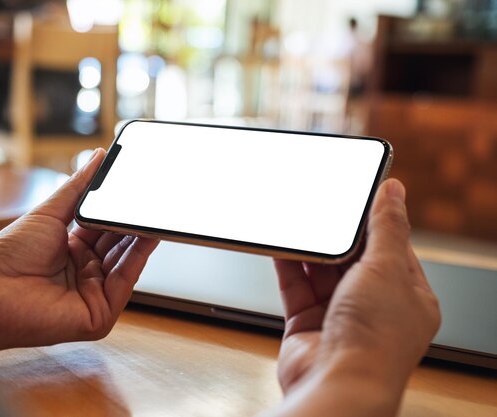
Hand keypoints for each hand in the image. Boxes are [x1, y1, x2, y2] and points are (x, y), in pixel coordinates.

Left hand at [0, 149, 158, 359]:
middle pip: (119, 245)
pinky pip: (124, 282)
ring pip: (126, 263)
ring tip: (155, 212)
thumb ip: (78, 186)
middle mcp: (85, 274)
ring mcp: (93, 295)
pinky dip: (138, 259)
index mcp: (72, 252)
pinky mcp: (99, 315)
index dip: (121, 211)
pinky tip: (147, 236)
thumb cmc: (7, 256)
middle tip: (151, 199)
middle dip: (134, 222)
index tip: (137, 190)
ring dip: (142, 238)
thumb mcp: (50, 213)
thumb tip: (98, 157)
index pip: (106, 229)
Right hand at [267, 179, 440, 416]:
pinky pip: (295, 286)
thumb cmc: (374, 338)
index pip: (393, 248)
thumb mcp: (387, 268)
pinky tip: (281, 245)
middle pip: (352, 259)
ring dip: (310, 249)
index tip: (359, 198)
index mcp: (408, 296)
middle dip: (337, 236)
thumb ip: (387, 227)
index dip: (376, 223)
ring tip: (299, 222)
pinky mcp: (307, 323)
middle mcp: (374, 307)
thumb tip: (394, 191)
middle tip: (324, 208)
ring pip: (320, 271)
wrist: (337, 384)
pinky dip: (288, 265)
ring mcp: (338, 316)